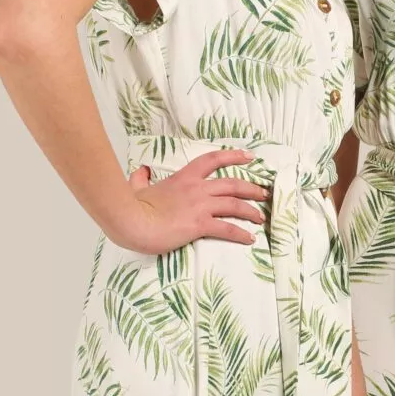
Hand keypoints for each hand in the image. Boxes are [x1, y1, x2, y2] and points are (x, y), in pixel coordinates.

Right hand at [116, 150, 269, 254]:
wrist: (131, 220)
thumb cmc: (133, 206)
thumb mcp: (137, 187)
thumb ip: (141, 178)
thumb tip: (141, 171)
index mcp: (184, 178)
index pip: (213, 160)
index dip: (233, 156)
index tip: (249, 157)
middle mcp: (196, 189)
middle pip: (232, 184)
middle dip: (251, 188)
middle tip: (263, 194)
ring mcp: (199, 206)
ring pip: (234, 205)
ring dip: (251, 211)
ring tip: (260, 217)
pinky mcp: (199, 225)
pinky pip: (227, 228)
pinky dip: (241, 234)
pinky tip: (249, 238)